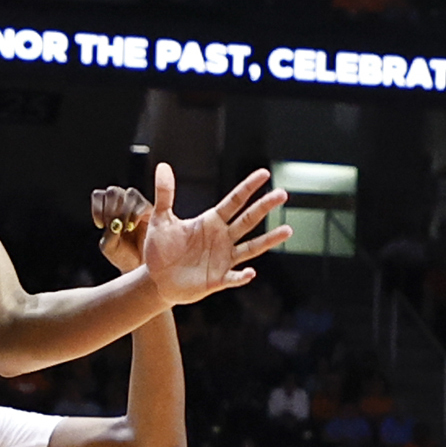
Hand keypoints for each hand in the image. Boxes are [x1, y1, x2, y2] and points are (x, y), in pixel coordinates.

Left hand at [91, 182, 152, 273]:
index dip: (97, 207)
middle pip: (113, 191)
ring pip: (129, 193)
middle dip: (110, 208)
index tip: (100, 225)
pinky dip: (134, 215)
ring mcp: (139, 206)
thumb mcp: (109, 247)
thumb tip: (115, 224)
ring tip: (124, 228)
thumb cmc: (123, 255)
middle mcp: (124, 203)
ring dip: (123, 211)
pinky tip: (132, 227)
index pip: (99, 195)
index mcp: (109, 209)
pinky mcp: (152, 212)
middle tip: (112, 224)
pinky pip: (142, 204)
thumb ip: (108, 235)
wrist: (140, 267)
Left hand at [133, 163, 288, 305]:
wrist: (157, 279)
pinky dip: (242, 276)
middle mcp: (223, 238)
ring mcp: (223, 259)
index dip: (248, 187)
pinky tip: (250, 272)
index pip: (234, 201)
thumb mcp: (161, 219)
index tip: (264, 174)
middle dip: (264, 206)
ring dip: (269, 240)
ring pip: (251, 247)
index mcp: (211, 221)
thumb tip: (163, 167)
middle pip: (248, 219)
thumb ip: (165, 194)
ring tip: (287, 230)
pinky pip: (234, 277)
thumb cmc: (161, 249)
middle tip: (282, 194)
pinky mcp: (218, 279)